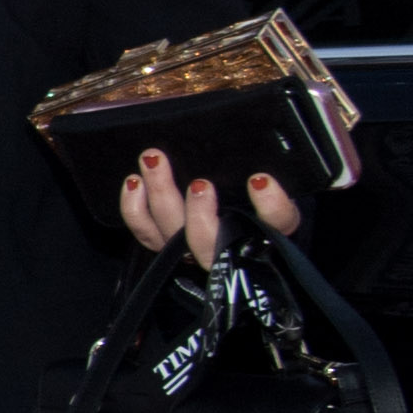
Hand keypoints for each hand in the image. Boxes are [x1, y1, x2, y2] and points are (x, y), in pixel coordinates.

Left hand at [117, 146, 301, 264]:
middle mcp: (225, 250)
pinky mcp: (165, 245)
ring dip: (160, 195)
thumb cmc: (260, 214)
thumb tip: (263, 172)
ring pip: (169, 233)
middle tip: (200, 184)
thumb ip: (275, 192)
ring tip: (153, 162)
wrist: (238, 245)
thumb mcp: (278, 203)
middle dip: (200, 214)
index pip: (277, 224)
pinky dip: (134, 207)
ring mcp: (190, 250)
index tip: (259, 180)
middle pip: (208, 241)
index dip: (270, 206)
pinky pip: (144, 231)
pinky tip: (134, 181)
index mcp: (266, 235)